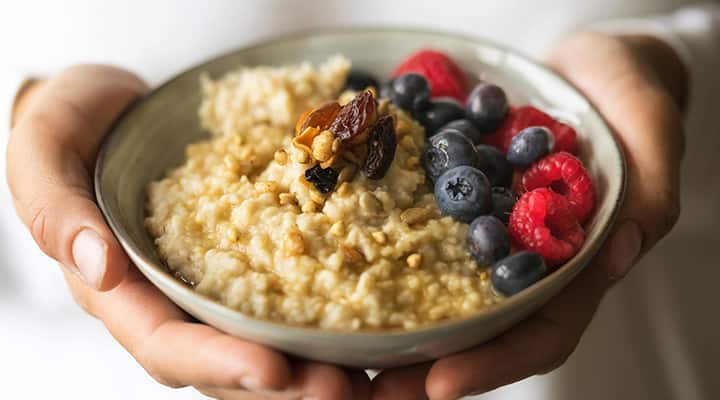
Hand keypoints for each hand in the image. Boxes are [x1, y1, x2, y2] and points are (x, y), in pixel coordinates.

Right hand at [7, 65, 369, 398]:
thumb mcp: (44, 152)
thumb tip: (99, 267)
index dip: (216, 364)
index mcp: (122, 290)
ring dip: (316, 363)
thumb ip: (56, 208)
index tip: (272, 372)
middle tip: (340, 389)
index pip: (166, 344)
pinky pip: (291, 293)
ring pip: (267, 342)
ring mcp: (216, 281)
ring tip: (367, 373)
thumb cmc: (69, 127)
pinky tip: (372, 318)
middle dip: (283, 385)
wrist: (113, 109)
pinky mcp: (252, 256)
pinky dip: (330, 312)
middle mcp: (174, 299)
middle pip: (228, 363)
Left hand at [370, 32, 685, 399]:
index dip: (493, 362)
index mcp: (578, 264)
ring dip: (394, 323)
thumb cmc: (630, 93)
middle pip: (478, 328)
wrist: (586, 68)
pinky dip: (383, 249)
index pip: (541, 330)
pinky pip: (417, 230)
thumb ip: (646, 191)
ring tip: (344, 348)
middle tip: (372, 389)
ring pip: (440, 290)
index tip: (437, 384)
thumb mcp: (650, 130)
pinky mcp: (454, 201)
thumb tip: (620, 248)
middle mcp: (525, 260)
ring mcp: (486, 233)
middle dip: (427, 365)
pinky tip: (342, 257)